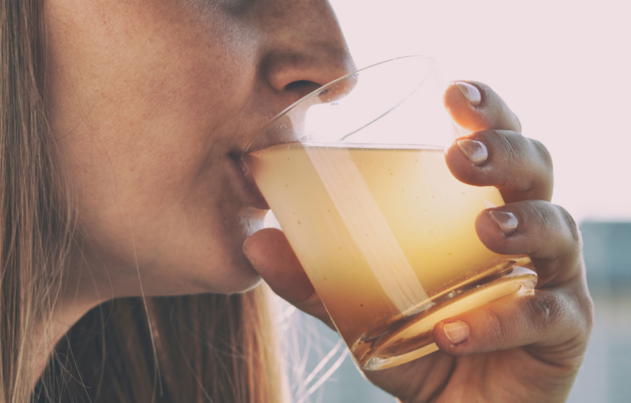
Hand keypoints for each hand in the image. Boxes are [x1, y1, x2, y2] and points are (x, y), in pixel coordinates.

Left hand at [243, 81, 592, 402]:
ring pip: (557, 231)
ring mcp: (550, 278)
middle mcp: (523, 230)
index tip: (452, 95)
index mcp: (478, 206)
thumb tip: (257, 241)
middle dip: (505, 152)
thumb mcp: (360, 306)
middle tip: (461, 157)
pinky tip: (454, 331)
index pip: (494, 142)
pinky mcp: (562, 330)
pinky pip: (544, 317)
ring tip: (485, 232)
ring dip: (522, 225)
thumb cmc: (417, 338)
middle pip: (535, 169)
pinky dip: (500, 321)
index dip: (486, 111)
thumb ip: (315, 278)